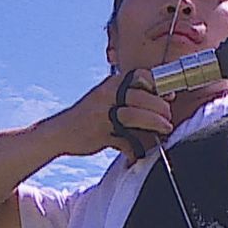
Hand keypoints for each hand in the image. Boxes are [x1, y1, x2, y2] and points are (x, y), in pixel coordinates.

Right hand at [49, 69, 173, 164]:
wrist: (59, 132)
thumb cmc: (90, 115)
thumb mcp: (108, 98)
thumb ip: (131, 97)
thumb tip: (164, 99)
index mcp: (112, 83)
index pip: (140, 75)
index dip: (157, 84)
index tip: (168, 96)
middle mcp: (106, 95)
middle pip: (140, 96)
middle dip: (159, 107)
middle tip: (168, 117)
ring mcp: (101, 114)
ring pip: (133, 115)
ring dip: (152, 123)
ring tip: (164, 129)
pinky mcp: (99, 134)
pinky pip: (123, 140)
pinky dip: (135, 147)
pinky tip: (140, 151)